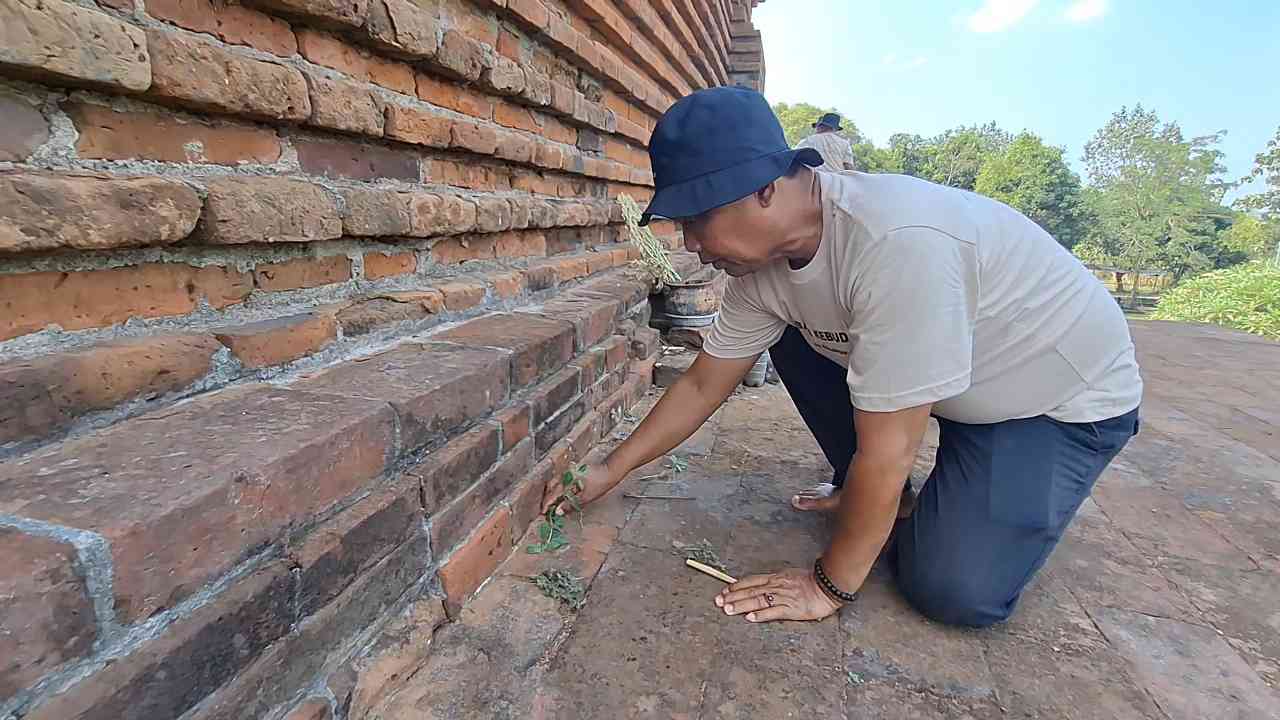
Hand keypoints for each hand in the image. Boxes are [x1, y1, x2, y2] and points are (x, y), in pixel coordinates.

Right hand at [540, 462, 617, 515]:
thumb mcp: (586, 498)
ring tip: (552, 505)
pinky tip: (561, 496)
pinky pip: (561, 482)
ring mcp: (568, 473)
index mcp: (566, 482)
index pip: (551, 495)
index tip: (543, 513)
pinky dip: (558, 490)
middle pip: (549, 489)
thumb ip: (571, 505)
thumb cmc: (600, 483)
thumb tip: (558, 512)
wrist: (611, 471)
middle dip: (547, 500)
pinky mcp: (573, 473)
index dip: (546, 505)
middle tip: (546, 511)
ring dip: (552, 495)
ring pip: (554, 485)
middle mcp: (565, 476)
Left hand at [714, 567, 841, 622]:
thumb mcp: (790, 576)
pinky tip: (749, 618)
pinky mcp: (791, 609)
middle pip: (750, 591)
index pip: (751, 581)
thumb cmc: (811, 582)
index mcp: (776, 578)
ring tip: (727, 609)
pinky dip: (761, 615)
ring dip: (741, 605)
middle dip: (732, 596)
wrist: (828, 586)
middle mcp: (777, 586)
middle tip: (718, 601)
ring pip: (758, 601)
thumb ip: (776, 581)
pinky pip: (773, 612)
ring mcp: (783, 597)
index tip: (724, 590)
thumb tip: (762, 585)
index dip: (737, 586)